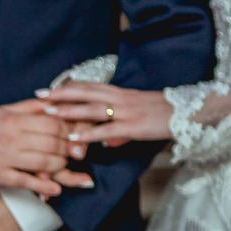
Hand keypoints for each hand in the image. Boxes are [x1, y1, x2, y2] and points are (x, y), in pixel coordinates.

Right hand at [0, 99, 93, 197]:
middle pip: (52, 142)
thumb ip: (26, 108)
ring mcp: (2, 157)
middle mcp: (9, 136)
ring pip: (43, 162)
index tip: (74, 135)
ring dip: (59, 166)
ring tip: (63, 167)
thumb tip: (53, 103)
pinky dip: (44, 186)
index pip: (53, 123)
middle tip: (74, 153)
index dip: (68, 130)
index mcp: (12, 119)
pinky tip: (56, 189)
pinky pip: (25, 181)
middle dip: (67, 149)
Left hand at [40, 81, 173, 147]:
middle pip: (85, 92)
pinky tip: (73, 139)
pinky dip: (88, 135)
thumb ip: (120, 131)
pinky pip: (106, 130)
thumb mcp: (141, 118)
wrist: (191, 112)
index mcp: (122, 93)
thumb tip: (106, 143)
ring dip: (68, 110)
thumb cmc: (166, 115)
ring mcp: (126, 111)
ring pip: (91, 109)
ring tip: (49, 112)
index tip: (50, 88)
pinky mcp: (133, 126)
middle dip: (61, 93)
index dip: (69, 87)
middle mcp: (121, 98)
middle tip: (39, 95)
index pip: (90, 87)